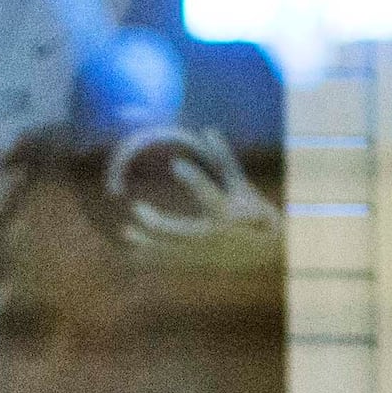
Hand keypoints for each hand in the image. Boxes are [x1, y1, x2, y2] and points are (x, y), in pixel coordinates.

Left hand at [100, 124, 277, 257]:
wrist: (265, 255)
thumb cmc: (253, 214)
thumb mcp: (242, 186)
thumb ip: (223, 159)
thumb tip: (208, 129)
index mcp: (226, 212)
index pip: (209, 194)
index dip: (194, 179)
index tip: (176, 164)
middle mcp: (212, 235)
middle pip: (181, 230)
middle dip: (158, 222)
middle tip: (136, 208)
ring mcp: (203, 252)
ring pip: (170, 249)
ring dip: (147, 242)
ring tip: (126, 232)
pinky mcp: (196, 263)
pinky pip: (169, 261)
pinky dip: (149, 257)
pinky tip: (129, 253)